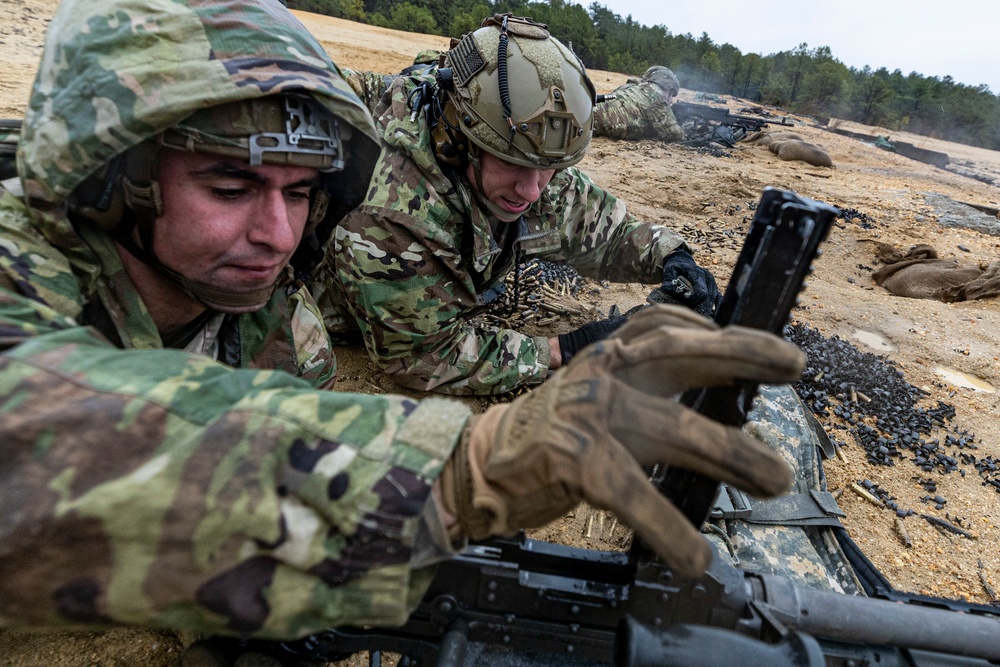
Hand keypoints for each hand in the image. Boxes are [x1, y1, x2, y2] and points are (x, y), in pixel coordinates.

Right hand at [439, 304, 803, 577]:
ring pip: (670, 426)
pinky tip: (694, 556)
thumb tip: (726, 416)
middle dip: (739, 355)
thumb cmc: (547, 436)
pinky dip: (667, 527)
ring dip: (728, 450)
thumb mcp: (595, 399)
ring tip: (774, 477)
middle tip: (794, 366)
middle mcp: (600, 376)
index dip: (718, 332)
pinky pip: (632, 496)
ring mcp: (587, 415)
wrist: (477, 466)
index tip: (767, 345)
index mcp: (605, 360)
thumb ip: (648, 397)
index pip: (663, 328)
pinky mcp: (572, 459)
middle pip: (676, 355)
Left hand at [648, 249, 721, 316]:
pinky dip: (715, 307)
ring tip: (700, 319)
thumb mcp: (669, 272)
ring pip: (714, 299)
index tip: (684, 305)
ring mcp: (712, 282)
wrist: (682, 262)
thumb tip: (668, 289)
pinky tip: (711, 315)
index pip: (701, 292)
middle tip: (693, 318)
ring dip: (708, 310)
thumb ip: (669, 281)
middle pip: (709, 297)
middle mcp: (707, 277)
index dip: (694, 301)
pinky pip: (718, 298)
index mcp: (697, 273)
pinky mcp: (714, 287)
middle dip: (701, 309)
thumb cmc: (675, 268)